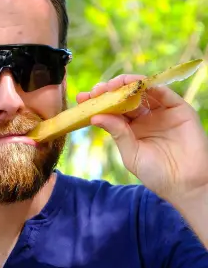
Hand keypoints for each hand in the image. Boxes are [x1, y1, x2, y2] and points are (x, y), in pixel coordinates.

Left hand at [77, 74, 207, 206]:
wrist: (185, 182)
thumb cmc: (157, 174)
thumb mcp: (131, 154)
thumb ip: (118, 133)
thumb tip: (95, 116)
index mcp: (131, 129)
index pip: (112, 111)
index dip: (98, 102)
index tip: (82, 98)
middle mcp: (145, 117)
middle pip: (124, 98)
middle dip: (110, 90)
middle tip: (98, 90)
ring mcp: (162, 111)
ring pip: (143, 91)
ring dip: (128, 84)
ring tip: (114, 85)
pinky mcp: (178, 108)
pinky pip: (163, 92)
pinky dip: (150, 86)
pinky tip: (137, 84)